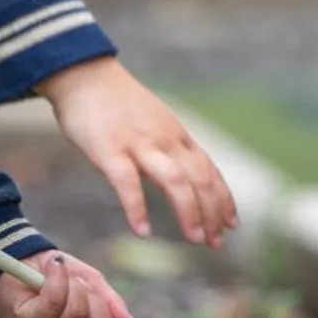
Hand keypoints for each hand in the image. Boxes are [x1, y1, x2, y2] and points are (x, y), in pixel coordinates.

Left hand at [0, 251, 139, 317]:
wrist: (22, 257)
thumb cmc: (60, 275)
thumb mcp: (94, 284)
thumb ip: (112, 305)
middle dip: (97, 299)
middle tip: (83, 283)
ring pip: (75, 315)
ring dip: (75, 285)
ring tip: (64, 274)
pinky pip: (53, 302)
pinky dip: (57, 278)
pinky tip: (53, 267)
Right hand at [35, 57, 238, 246]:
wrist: (84, 75)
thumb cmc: (116, 104)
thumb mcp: (154, 122)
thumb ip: (168, 148)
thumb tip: (180, 178)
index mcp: (176, 135)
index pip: (209, 170)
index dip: (223, 198)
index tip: (232, 224)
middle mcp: (165, 140)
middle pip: (200, 179)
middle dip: (213, 212)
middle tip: (216, 242)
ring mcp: (139, 144)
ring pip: (175, 181)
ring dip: (189, 212)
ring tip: (195, 239)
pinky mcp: (110, 150)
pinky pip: (128, 183)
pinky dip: (137, 209)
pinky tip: (142, 231)